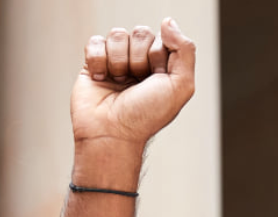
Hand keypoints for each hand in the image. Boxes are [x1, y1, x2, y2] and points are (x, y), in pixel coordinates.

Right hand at [72, 19, 196, 150]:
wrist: (111, 134)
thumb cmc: (145, 116)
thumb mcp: (181, 86)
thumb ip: (185, 50)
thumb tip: (168, 22)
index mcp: (162, 67)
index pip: (162, 38)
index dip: (157, 57)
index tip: (154, 80)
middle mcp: (140, 62)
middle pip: (140, 32)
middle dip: (138, 59)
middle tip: (135, 84)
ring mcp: (116, 62)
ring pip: (117, 35)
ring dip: (118, 62)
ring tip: (118, 84)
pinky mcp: (93, 64)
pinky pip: (95, 42)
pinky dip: (98, 61)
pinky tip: (102, 80)